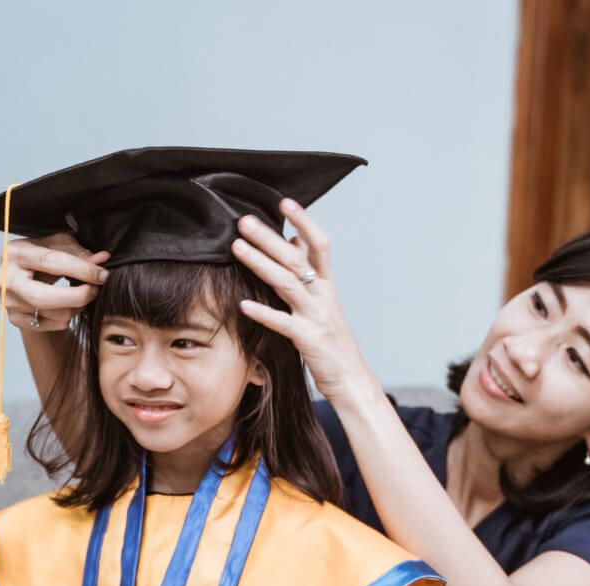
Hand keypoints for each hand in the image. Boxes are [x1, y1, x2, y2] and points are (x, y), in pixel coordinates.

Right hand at [0, 233, 109, 332]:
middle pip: (43, 297)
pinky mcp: (15, 319)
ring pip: (53, 314)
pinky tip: (69, 304)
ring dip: (77, 306)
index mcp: (14, 253)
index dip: (80, 269)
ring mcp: (9, 302)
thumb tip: (102, 259)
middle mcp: (5, 279)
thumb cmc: (40, 257)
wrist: (21, 276)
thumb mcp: (57, 246)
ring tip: (84, 294)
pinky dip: (68, 316)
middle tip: (95, 290)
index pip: (50, 262)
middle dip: (77, 296)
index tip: (102, 274)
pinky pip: (52, 325)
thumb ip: (79, 253)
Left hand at [231, 200, 377, 407]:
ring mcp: (316, 316)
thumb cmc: (333, 342)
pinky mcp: (308, 339)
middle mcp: (323, 296)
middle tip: (244, 220)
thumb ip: (310, 271)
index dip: (304, 221)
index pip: (319, 244)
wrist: (352, 380)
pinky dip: (263, 312)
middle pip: (296, 259)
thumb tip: (297, 240)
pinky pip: (282, 323)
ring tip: (237, 247)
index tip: (284, 201)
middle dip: (268, 237)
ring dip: (261, 263)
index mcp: (327, 285)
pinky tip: (243, 305)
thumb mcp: (324, 303)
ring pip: (287, 283)